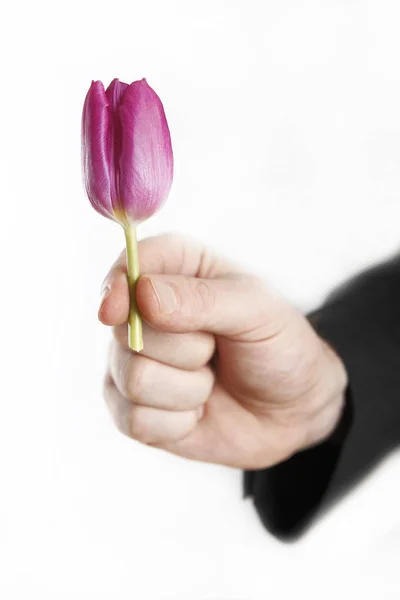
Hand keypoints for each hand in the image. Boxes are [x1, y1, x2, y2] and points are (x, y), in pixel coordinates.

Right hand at [100, 234, 347, 468]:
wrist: (294, 412)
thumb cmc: (279, 348)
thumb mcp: (258, 312)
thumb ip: (204, 299)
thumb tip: (144, 295)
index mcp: (178, 270)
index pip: (129, 263)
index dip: (117, 285)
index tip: (116, 310)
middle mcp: (147, 313)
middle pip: (124, 329)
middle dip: (183, 350)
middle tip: (216, 350)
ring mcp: (135, 361)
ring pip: (132, 378)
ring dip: (187, 389)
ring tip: (211, 381)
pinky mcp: (133, 408)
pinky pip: (133, 419)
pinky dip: (177, 422)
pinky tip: (198, 411)